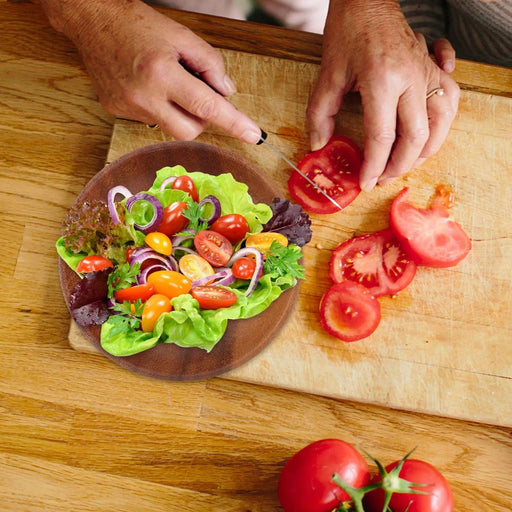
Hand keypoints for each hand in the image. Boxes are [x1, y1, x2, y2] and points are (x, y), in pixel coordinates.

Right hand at [40, 0, 261, 143]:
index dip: (233, 123)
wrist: (91, 20)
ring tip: (167, 83)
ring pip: (170, 128)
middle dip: (201, 119)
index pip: (207, 107)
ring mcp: (128, 108)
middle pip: (190, 131)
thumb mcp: (181, 35)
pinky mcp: (117, 111)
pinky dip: (159, 108)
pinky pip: (151, 121)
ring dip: (179, 112)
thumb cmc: (137, 24)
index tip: (253, 135)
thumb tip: (227, 93)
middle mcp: (143, 96)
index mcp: (162, 73)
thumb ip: (210, 64)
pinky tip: (148, 86)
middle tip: (197, 94)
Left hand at [307, 0, 459, 190]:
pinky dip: (445, 119)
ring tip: (405, 163)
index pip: (382, 137)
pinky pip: (452, 97)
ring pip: (441, 122)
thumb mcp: (327, 74)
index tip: (365, 183)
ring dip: (426, 150)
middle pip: (416, 137)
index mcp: (382, 80)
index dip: (373, 166)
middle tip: (382, 178)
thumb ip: (319, 113)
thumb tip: (319, 144)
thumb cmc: (348, 33)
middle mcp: (411, 78)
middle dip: (399, 166)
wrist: (368, 1)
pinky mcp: (435, 67)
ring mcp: (428, 72)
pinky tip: (431, 128)